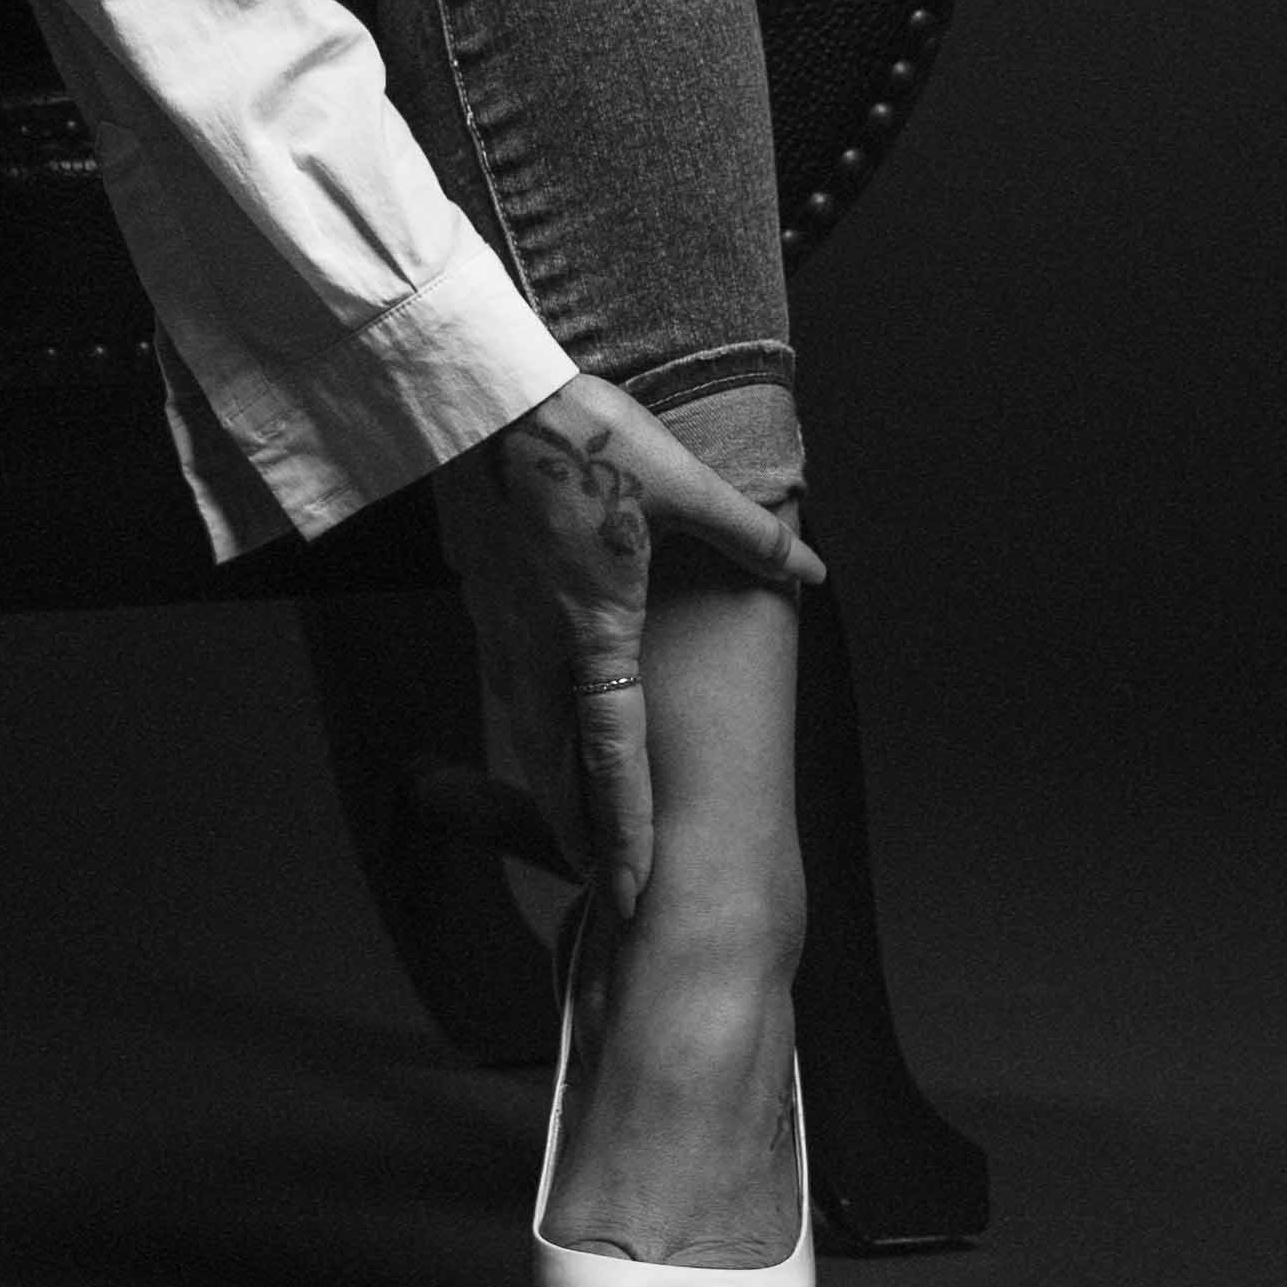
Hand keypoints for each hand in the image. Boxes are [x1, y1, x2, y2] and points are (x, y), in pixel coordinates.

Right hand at [432, 371, 822, 921]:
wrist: (482, 396)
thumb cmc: (582, 434)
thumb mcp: (679, 484)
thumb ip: (748, 534)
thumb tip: (809, 569)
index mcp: (597, 627)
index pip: (612, 755)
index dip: (624, 829)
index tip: (630, 890)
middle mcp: (539, 643)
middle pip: (556, 765)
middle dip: (578, 834)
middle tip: (597, 887)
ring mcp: (499, 623)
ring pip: (521, 730)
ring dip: (546, 786)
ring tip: (566, 826)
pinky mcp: (477, 595)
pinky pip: (500, 682)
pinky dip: (520, 726)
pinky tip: (530, 725)